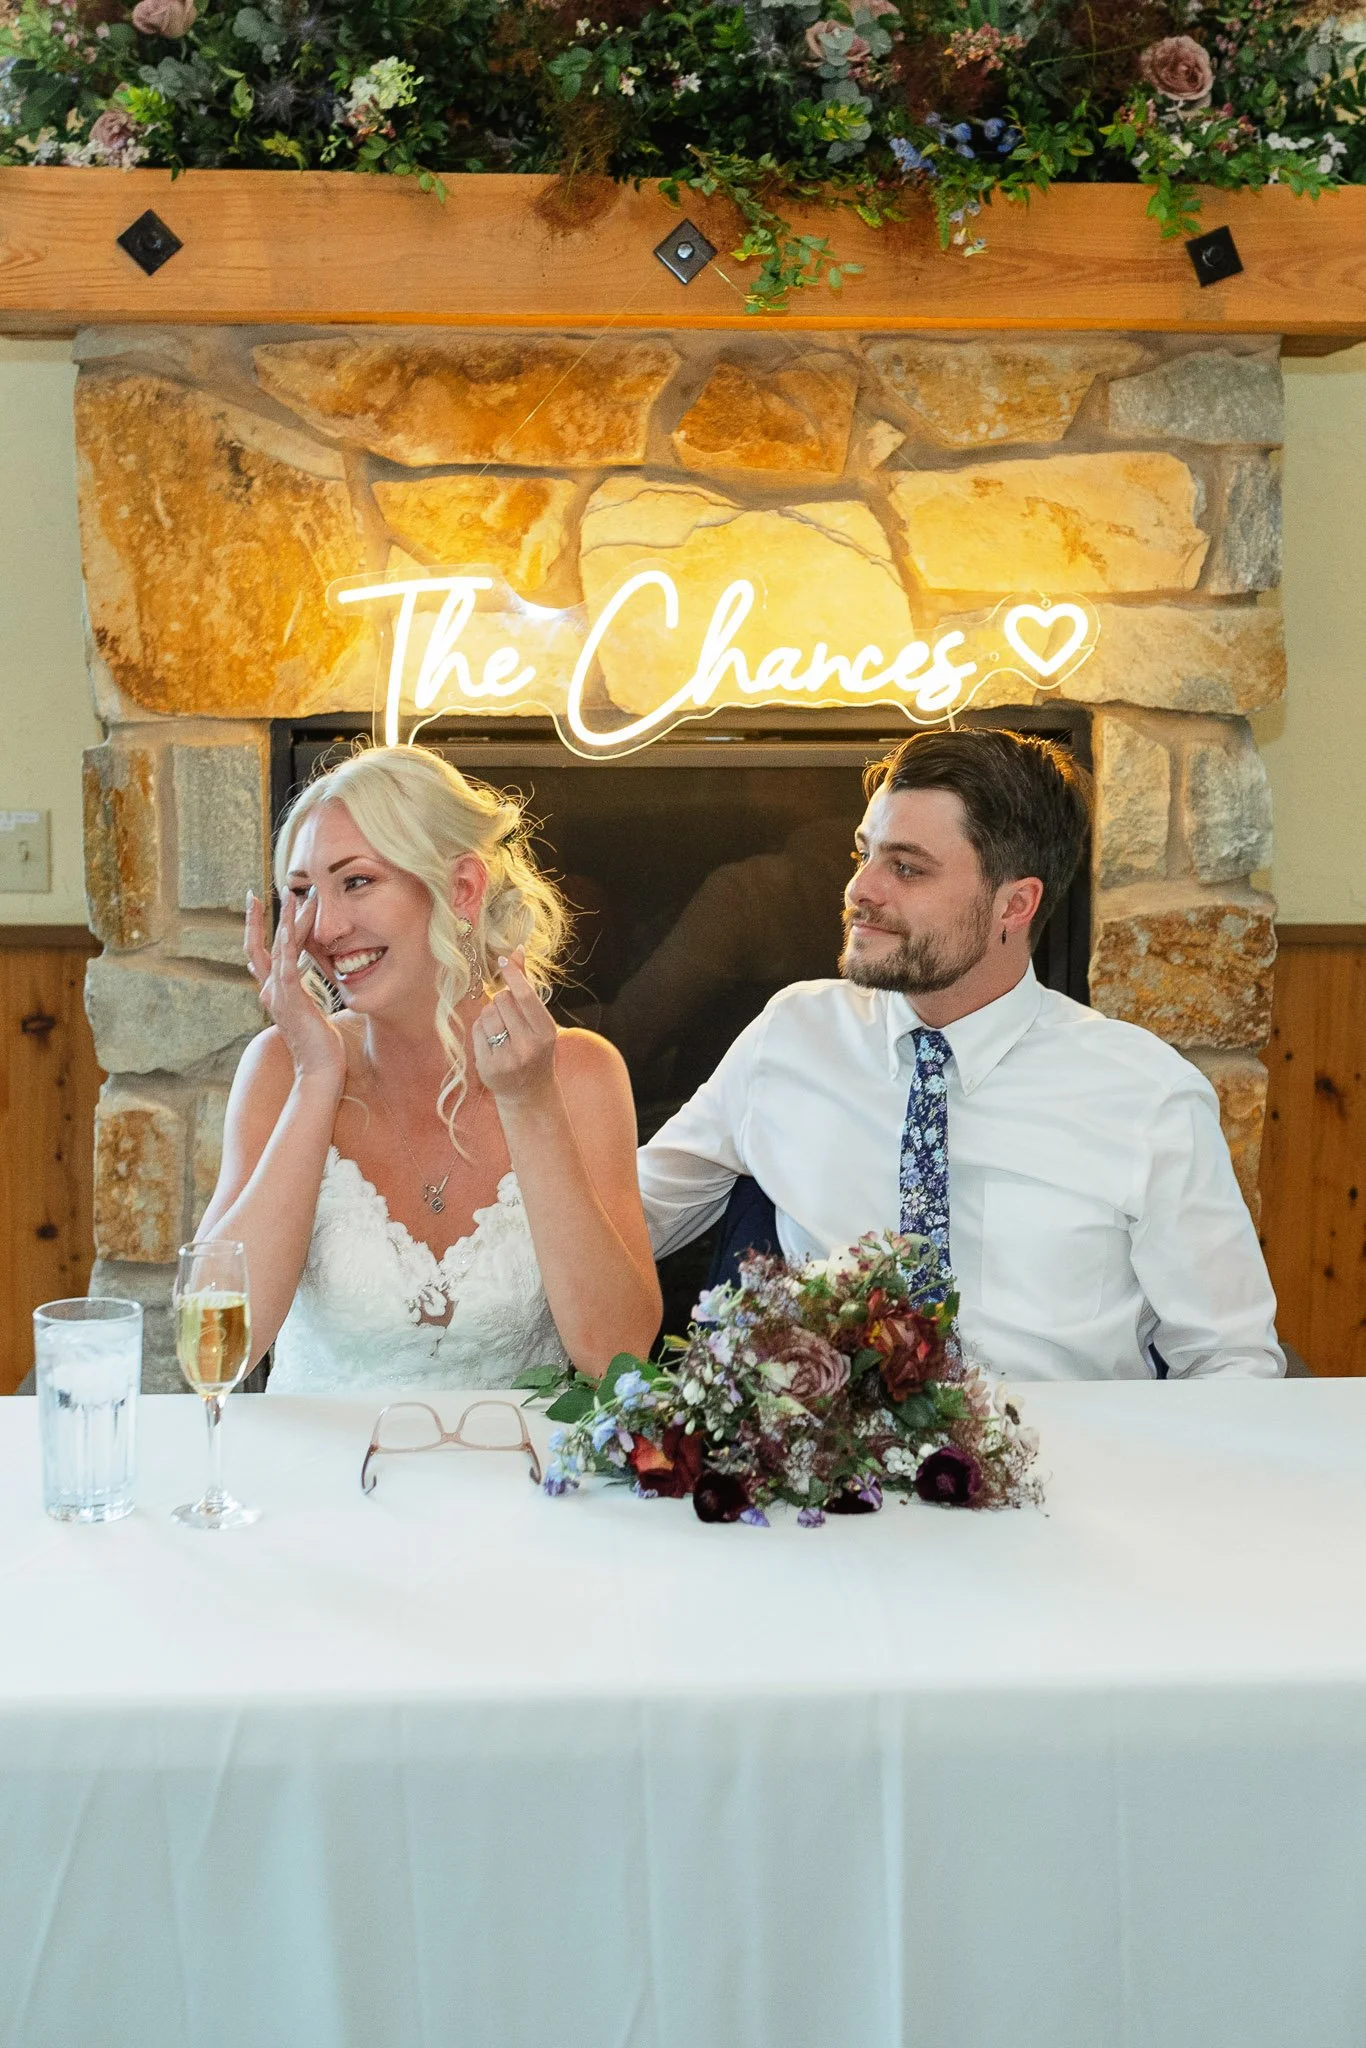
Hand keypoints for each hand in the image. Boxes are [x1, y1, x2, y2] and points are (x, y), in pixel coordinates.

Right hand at [244, 888, 345, 1089]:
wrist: (319, 1071)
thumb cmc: (320, 1045)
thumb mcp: (308, 1013)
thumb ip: (303, 997)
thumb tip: (307, 988)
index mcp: (275, 993)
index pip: (264, 953)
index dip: (262, 928)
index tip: (260, 903)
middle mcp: (271, 991)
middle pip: (262, 946)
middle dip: (265, 916)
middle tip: (268, 890)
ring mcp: (279, 996)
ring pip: (277, 950)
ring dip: (286, 921)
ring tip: (292, 895)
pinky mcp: (291, 1002)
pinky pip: (286, 969)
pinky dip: (285, 948)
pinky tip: (287, 930)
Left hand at [473, 948, 557, 1105]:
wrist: (528, 1092)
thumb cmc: (535, 1048)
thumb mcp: (538, 1020)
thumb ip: (526, 985)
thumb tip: (515, 950)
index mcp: (545, 1032)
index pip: (524, 995)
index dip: (512, 975)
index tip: (501, 961)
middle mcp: (528, 1046)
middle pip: (502, 1000)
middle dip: (503, 1001)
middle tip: (511, 1017)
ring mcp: (507, 1058)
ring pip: (487, 1013)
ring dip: (491, 1015)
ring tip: (502, 1030)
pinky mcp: (488, 1066)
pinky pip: (477, 1030)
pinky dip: (482, 1030)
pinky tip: (493, 1042)